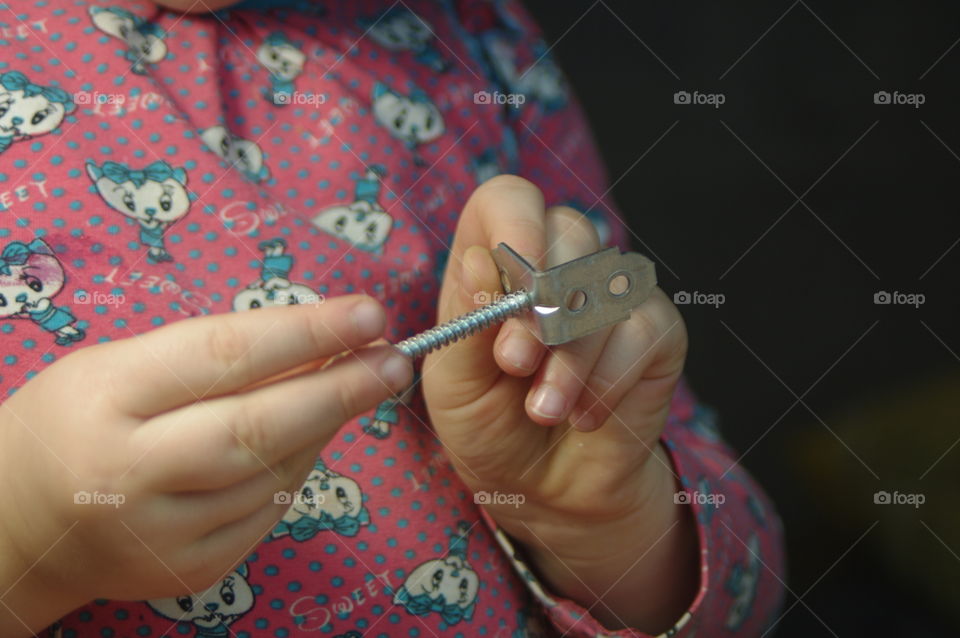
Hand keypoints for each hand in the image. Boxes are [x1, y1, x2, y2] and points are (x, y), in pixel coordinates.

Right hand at [0, 296, 410, 636]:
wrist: (21, 525)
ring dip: (327, 425)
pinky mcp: (189, 570)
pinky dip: (299, 468)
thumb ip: (212, 357)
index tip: (368, 314)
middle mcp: (132, 472)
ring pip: (274, 472)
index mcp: (107, 398)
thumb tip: (317, 341)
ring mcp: (162, 531)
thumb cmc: (77, 421)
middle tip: (394, 360)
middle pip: (258, 427)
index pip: (223, 356)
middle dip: (339, 390)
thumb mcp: (122, 365)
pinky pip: (267, 511)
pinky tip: (312, 436)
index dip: (305, 332)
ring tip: (361, 385)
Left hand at [422, 176, 696, 631]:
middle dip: (541, 304)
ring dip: (571, 358)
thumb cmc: (490, 428)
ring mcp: (612, 296)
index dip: (514, 222)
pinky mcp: (656, 334)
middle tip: (516, 364)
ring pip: (607, 286)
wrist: (545, 492)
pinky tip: (585, 417)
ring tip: (544, 410)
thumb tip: (479, 261)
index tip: (510, 278)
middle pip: (571, 231)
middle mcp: (559, 267)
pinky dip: (608, 381)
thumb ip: (466, 324)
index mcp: (498, 265)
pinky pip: (645, 330)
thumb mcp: (455, 384)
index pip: (509, 200)